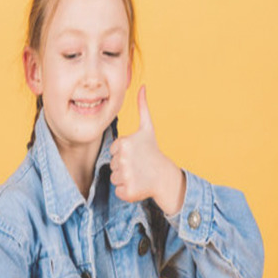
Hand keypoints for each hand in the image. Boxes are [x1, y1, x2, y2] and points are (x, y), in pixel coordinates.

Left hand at [109, 85, 168, 203]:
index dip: (123, 154)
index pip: (113, 151)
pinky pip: (118, 191)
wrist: (165, 176)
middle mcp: (122, 159)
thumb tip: (142, 86)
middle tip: (138, 165)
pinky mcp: (127, 191)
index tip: (136, 154)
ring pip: (114, 178)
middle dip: (123, 166)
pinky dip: (127, 191)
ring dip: (125, 178)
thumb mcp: (147, 128)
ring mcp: (125, 176)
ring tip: (138, 174)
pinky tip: (138, 184)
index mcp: (123, 143)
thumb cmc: (153, 151)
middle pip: (112, 165)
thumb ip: (142, 107)